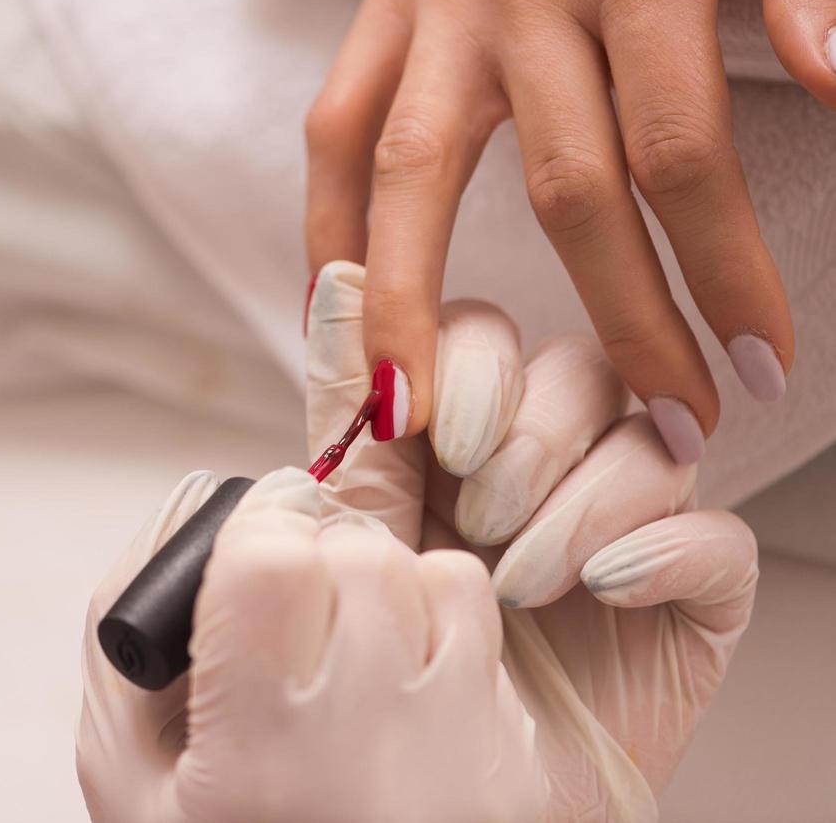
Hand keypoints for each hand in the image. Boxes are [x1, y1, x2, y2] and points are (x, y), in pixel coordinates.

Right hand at [76, 471, 546, 822]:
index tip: (242, 571)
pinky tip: (400, 690)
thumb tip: (186, 522)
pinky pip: (487, 634)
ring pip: (434, 574)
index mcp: (259, 759)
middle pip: (358, 553)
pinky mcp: (518, 771)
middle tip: (291, 619)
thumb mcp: (127, 782)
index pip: (273, 562)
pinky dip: (440, 633)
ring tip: (348, 653)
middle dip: (314, 563)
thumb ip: (124, 647)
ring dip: (384, 588)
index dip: (250, 544)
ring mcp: (460, 762)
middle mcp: (372, 754)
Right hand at [303, 0, 835, 458]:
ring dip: (415, 306)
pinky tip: (331, 305)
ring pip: (410, 176)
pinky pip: (338, 120)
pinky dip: (328, 221)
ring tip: (422, 424)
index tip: (757, 365)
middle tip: (664, 428)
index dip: (721, 271)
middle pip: (561, 191)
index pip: (679, 149)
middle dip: (618, 321)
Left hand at [308, 260, 759, 819]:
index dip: (468, 362)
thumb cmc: (371, 679)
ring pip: (649, 436)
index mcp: (452, 445)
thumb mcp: (334, 541)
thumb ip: (343, 411)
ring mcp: (621, 528)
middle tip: (475, 513)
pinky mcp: (689, 595)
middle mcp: (541, 471)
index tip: (433, 434)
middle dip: (526, 431)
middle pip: (574, 367)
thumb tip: (337, 279)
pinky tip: (600, 588)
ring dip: (579, 500)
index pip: (481, 335)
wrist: (424, 810)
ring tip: (518, 579)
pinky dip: (659, 550)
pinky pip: (717, 534)